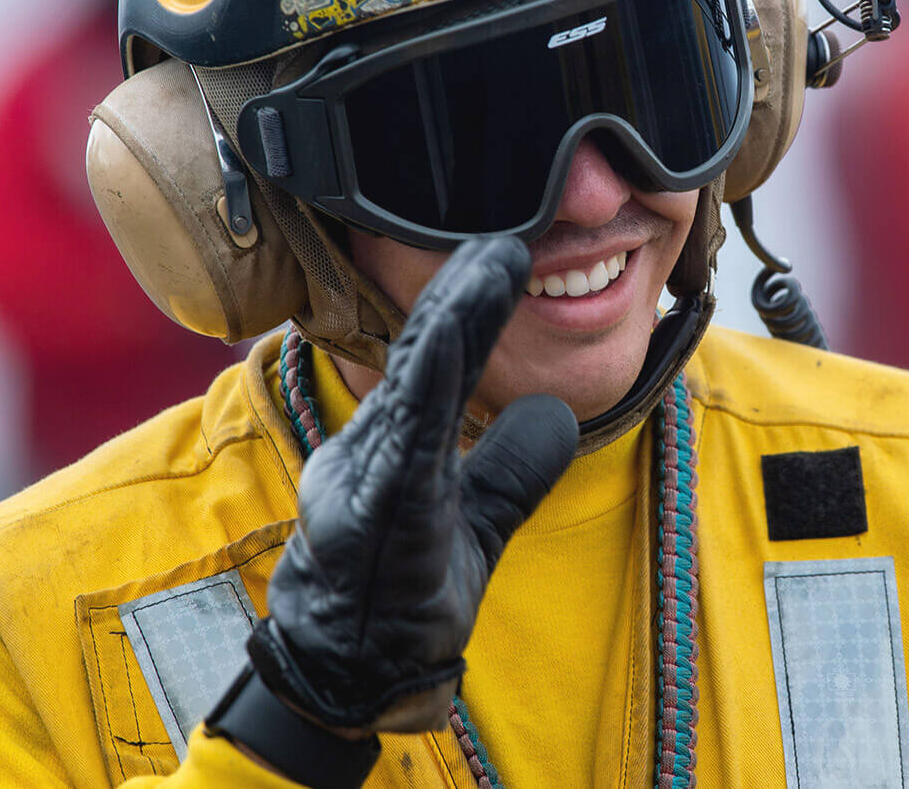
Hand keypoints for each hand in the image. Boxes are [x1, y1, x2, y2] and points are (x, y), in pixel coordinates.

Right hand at [248, 237, 578, 733]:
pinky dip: (423, 396)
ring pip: (415, 387)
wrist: (354, 672)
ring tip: (484, 268)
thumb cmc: (402, 593)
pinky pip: (404, 449)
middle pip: (424, 355)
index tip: (504, 253)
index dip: (470, 305)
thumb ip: (512, 465)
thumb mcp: (478, 517)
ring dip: (450, 324)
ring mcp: (373, 480)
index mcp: (402, 443)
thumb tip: (553, 409)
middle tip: (500, 237)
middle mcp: (380, 448)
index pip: (441, 359)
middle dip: (461, 293)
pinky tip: (443, 350)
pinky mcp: (379, 518)